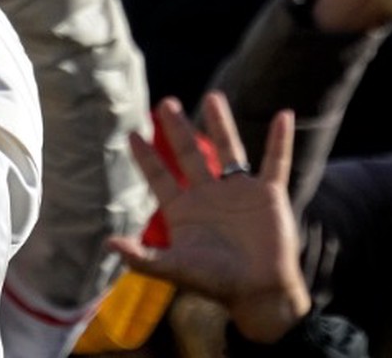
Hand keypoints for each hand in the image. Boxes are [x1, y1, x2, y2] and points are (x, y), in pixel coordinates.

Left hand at [107, 93, 307, 344]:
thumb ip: (143, 257)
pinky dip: (281, 140)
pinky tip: (284, 115)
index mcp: (185, 209)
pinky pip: (276, 161)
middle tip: (166, 103)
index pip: (160, 176)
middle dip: (178, 129)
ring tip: (213, 97)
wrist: (260, 294)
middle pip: (190, 154)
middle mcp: (209, 195)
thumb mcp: (175, 268)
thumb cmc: (217, 283)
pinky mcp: (269, 195)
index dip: (146, 156)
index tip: (132, 133)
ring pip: (229, 149)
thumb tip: (107, 244)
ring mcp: (239, 192)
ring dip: (221, 124)